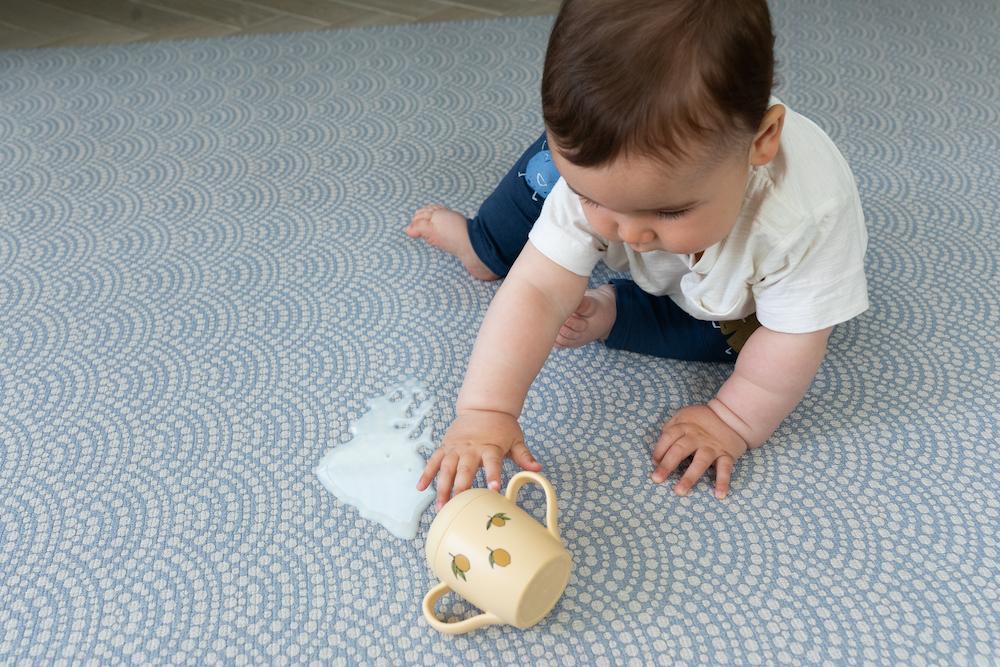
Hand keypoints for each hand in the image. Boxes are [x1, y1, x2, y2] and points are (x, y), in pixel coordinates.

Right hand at [416, 409, 541, 509]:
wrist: (484, 407)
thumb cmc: (501, 427)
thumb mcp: (516, 439)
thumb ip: (524, 456)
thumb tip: (538, 469)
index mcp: (490, 447)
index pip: (492, 464)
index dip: (493, 477)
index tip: (493, 490)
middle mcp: (471, 448)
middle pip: (464, 470)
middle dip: (460, 489)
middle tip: (457, 506)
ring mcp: (456, 448)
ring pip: (446, 469)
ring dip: (442, 487)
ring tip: (440, 506)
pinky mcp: (445, 447)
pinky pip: (433, 461)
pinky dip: (426, 474)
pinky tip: (421, 488)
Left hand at [650, 404, 747, 498]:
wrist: (731, 415)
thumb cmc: (702, 419)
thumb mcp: (684, 416)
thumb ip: (671, 429)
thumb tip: (658, 452)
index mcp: (685, 426)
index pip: (668, 437)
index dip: (659, 450)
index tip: (654, 463)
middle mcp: (697, 437)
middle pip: (680, 450)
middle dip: (667, 465)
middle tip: (657, 479)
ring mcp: (712, 447)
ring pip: (700, 462)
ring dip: (689, 477)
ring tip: (680, 491)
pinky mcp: (727, 454)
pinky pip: (725, 469)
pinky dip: (723, 482)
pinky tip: (719, 495)